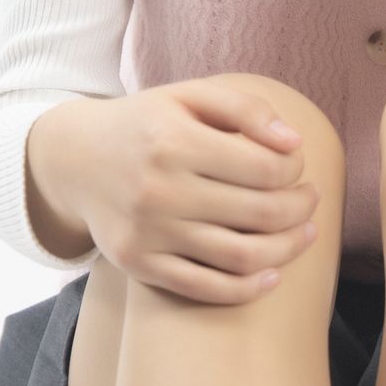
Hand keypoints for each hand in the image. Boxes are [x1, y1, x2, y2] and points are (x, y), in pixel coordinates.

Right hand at [33, 80, 324, 302]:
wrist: (74, 159)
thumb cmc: (147, 124)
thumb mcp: (188, 96)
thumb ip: (245, 108)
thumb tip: (294, 143)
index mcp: (174, 140)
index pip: (265, 167)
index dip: (294, 170)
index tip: (295, 166)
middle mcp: (159, 189)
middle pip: (261, 213)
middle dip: (301, 208)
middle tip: (310, 200)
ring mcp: (148, 232)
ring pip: (241, 256)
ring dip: (288, 249)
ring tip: (305, 234)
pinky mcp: (139, 264)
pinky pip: (206, 288)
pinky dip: (248, 289)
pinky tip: (273, 275)